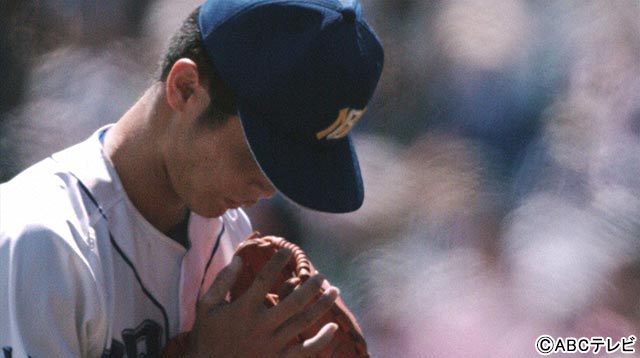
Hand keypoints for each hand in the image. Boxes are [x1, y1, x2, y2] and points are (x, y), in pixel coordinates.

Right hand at [186, 248, 339, 357]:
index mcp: (243, 309)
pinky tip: (333, 327)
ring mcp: (272, 344)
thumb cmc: (206, 335)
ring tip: (334, 290)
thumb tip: (239, 259)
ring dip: (322, 305)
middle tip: (320, 275)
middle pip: (294, 301)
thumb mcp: (205, 306)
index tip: (287, 250)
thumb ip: (222, 281)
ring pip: (304, 322)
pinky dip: (321, 340)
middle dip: (311, 285)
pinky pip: (305, 351)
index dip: (277, 262)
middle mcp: (261, 325)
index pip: (265, 279)